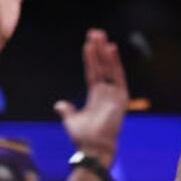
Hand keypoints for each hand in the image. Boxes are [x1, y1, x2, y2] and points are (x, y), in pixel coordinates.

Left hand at [54, 29, 128, 164]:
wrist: (92, 148)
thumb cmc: (82, 138)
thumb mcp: (71, 121)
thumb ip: (67, 111)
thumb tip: (60, 104)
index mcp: (96, 97)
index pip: (93, 72)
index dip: (91, 58)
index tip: (88, 43)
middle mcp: (107, 93)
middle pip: (102, 66)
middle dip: (98, 49)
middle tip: (95, 32)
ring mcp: (114, 94)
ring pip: (109, 67)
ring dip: (105, 51)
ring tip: (100, 35)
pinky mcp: (121, 97)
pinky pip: (117, 75)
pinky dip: (114, 62)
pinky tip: (110, 48)